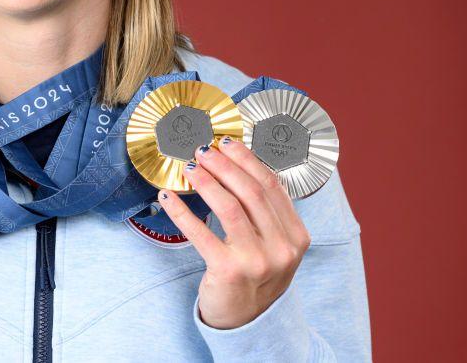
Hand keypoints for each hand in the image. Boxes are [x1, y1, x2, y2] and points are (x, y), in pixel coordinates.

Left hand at [159, 136, 311, 328]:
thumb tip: (238, 164)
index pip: (272, 186)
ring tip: (189, 167)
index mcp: (297, 236)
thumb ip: (267, 212)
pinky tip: (169, 197)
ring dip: (206, 181)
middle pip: (251, 191)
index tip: (226, 142)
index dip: (247, 159)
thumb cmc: (256, 276)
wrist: (247, 323)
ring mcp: (257, 261)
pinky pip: (201, 232)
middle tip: (202, 150)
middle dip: (224, 165)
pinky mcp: (228, 271)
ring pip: (229, 207)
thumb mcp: (275, 246)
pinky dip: (182, 211)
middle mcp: (282, 248)